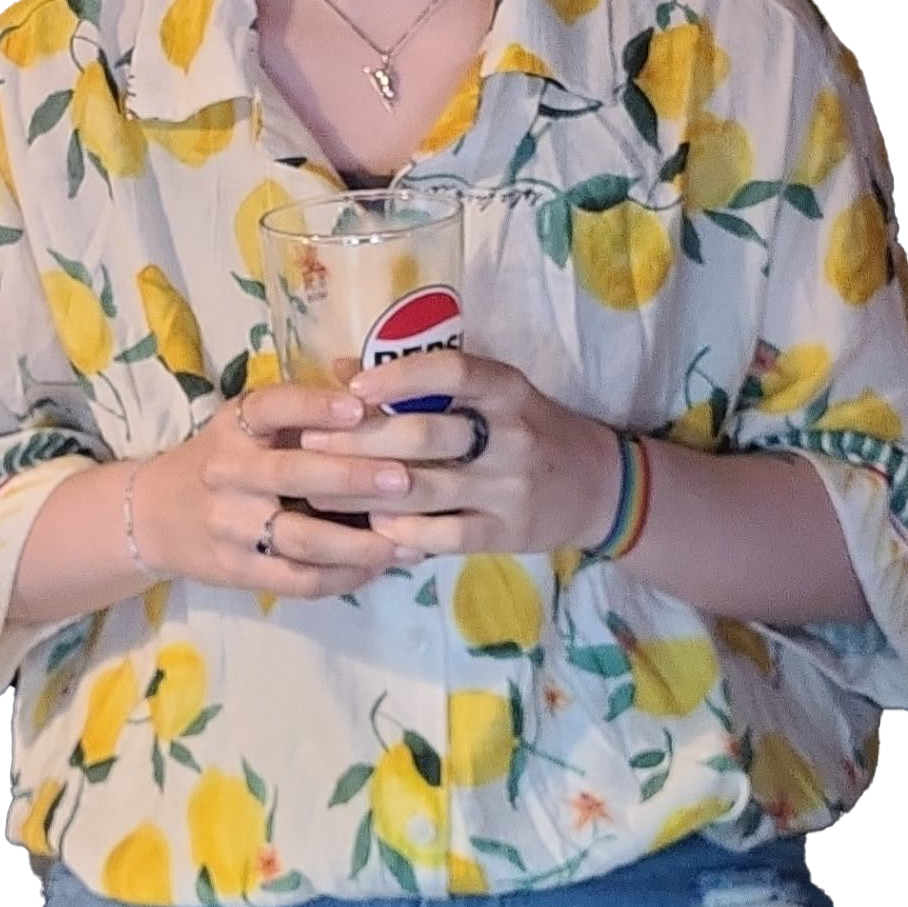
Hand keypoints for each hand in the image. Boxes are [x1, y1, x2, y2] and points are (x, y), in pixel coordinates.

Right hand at [136, 382, 421, 600]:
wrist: (155, 514)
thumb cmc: (227, 457)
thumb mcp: (248, 422)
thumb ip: (303, 407)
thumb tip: (372, 384)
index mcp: (235, 425)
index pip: (272, 406)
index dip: (315, 406)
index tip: (360, 407)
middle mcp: (228, 472)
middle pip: (292, 475)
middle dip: (351, 477)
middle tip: (404, 479)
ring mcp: (231, 526)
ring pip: (300, 539)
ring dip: (358, 543)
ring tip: (407, 541)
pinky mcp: (237, 571)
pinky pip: (296, 580)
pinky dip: (341, 576)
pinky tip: (378, 567)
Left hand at [298, 349, 622, 559]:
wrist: (597, 485)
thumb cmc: (527, 428)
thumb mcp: (492, 394)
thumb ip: (426, 383)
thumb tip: (342, 370)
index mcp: (508, 388)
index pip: (455, 370)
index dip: (401, 376)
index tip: (353, 387)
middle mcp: (512, 434)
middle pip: (427, 434)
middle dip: (360, 440)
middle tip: (310, 442)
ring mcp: (510, 488)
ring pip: (427, 489)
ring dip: (366, 491)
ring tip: (319, 489)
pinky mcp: (507, 533)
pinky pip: (447, 536)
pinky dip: (405, 532)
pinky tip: (372, 526)